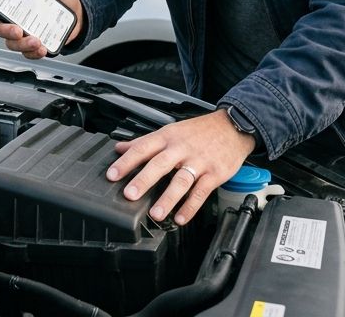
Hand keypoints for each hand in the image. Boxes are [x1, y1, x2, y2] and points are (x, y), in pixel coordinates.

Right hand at [0, 0, 83, 58]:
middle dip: (5, 31)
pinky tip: (42, 49)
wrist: (78, 10)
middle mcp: (15, 18)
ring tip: (35, 41)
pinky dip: (33, 53)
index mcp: (15, 2)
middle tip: (17, 30)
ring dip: (21, 44)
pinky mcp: (34, 45)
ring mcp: (24, 33)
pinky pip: (28, 53)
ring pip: (12, 43)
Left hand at [105, 109, 254, 224]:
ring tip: (156, 214)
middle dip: (144, 180)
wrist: (233, 127)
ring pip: (181, 180)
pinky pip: (201, 192)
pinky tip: (181, 217)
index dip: (127, 162)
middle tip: (130, 195)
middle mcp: (182, 149)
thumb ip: (144, 142)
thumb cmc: (198, 131)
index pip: (143, 148)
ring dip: (168, 198)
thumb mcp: (170, 131)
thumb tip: (119, 148)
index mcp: (168, 137)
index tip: (112, 175)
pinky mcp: (214, 174)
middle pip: (160, 164)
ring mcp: (199, 162)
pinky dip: (191, 206)